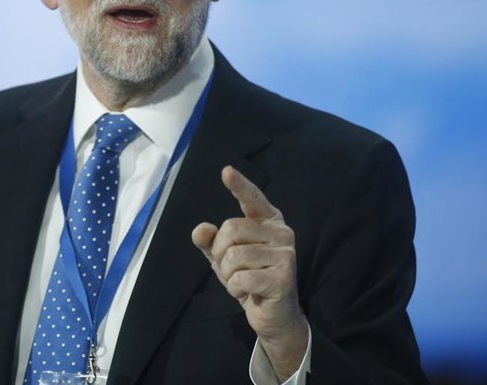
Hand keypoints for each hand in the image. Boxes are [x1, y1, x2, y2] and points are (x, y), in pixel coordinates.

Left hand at [191, 165, 308, 380]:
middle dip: (220, 253)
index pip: (253, 198)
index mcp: (270, 221)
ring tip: (242, 281)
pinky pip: (241, 277)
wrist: (273, 315)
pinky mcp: (284, 278)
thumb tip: (200, 230)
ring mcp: (286, 255)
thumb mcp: (225, 257)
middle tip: (231, 269)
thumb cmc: (250, 278)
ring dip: (227, 274)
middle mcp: (282, 233)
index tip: (226, 171)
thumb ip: (211, 241)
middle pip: (231, 230)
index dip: (239, 185)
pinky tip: (248, 292)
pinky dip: (235, 288)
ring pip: (234, 256)